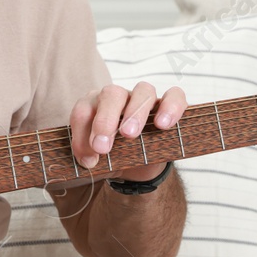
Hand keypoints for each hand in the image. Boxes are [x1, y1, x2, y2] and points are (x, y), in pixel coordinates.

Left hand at [68, 81, 188, 179]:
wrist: (137, 166)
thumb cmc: (111, 156)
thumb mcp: (96, 159)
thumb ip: (89, 156)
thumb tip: (88, 160)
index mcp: (94, 106)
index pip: (84, 110)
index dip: (81, 134)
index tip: (88, 160)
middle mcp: (118, 97)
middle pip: (111, 94)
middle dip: (105, 120)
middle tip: (102, 147)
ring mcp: (144, 98)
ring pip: (143, 91)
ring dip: (135, 112)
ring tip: (130, 135)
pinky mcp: (169, 105)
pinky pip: (174, 96)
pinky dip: (170, 107)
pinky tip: (163, 125)